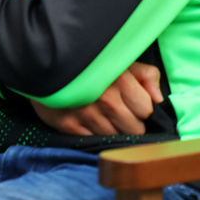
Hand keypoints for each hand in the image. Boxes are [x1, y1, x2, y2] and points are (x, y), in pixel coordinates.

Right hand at [31, 62, 163, 135]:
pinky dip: (93, 133)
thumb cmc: (87, 62)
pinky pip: (95, 140)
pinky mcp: (69, 125)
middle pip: (134, 128)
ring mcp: (86, 114)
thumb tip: (159, 99)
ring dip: (111, 128)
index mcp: (120, 80)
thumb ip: (146, 75)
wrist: (40, 63)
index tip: (127, 99)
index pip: (146, 110)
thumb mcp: (119, 59)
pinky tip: (87, 120)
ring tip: (100, 114)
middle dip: (128, 120)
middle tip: (114, 108)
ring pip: (116, 137)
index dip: (139, 106)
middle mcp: (105, 99)